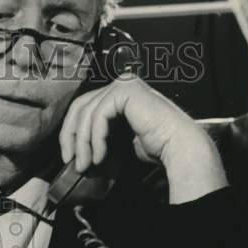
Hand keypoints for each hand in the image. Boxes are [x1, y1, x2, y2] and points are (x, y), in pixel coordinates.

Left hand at [58, 76, 227, 202]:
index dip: (71, 132)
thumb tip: (75, 150)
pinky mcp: (125, 90)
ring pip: (87, 113)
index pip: (84, 108)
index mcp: (118, 94)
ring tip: (86, 164)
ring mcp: (123, 84)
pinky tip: (100, 156)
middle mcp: (120, 84)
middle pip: (80, 107)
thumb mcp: (117, 141)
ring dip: (83, 142)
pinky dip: (96, 138)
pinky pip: (99, 115)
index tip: (69, 157)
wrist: (177, 146)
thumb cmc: (154, 147)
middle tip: (70, 160)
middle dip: (71, 136)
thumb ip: (98, 137)